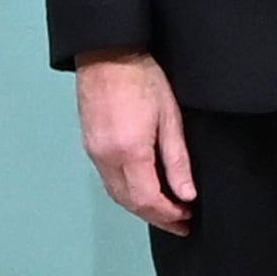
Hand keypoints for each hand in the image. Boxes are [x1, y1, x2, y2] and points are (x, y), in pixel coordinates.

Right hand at [75, 50, 194, 234]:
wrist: (108, 53)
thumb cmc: (143, 77)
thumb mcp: (170, 117)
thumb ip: (177, 159)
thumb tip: (186, 194)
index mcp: (129, 152)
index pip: (148, 200)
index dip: (168, 215)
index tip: (187, 218)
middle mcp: (106, 158)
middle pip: (130, 203)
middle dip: (156, 217)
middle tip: (180, 222)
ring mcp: (94, 153)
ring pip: (116, 195)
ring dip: (140, 208)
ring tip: (165, 211)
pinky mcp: (90, 146)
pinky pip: (108, 180)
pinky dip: (127, 193)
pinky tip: (142, 191)